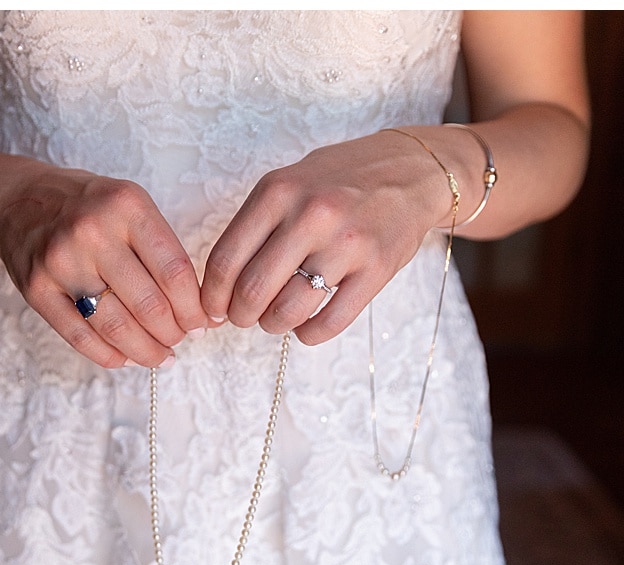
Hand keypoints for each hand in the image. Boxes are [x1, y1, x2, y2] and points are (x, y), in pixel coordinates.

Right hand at [0, 163, 208, 367]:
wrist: (18, 201)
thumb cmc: (88, 208)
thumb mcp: (130, 206)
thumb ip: (163, 251)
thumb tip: (200, 311)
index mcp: (126, 207)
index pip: (174, 272)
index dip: (194, 308)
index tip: (202, 323)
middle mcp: (92, 232)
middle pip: (149, 305)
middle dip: (173, 333)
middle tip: (181, 340)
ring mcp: (61, 262)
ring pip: (116, 327)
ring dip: (146, 351)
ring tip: (160, 356)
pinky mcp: (37, 290)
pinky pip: (80, 337)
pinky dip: (109, 355)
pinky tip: (126, 358)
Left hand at [200, 129, 454, 345]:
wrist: (410, 171)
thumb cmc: (339, 180)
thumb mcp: (288, 182)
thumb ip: (254, 226)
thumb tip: (219, 286)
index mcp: (277, 191)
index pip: (226, 259)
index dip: (213, 296)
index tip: (213, 310)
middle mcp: (310, 215)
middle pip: (252, 290)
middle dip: (240, 315)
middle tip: (244, 318)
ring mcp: (347, 243)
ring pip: (288, 310)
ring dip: (273, 325)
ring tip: (276, 320)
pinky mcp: (377, 269)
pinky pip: (331, 321)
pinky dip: (310, 334)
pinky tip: (306, 327)